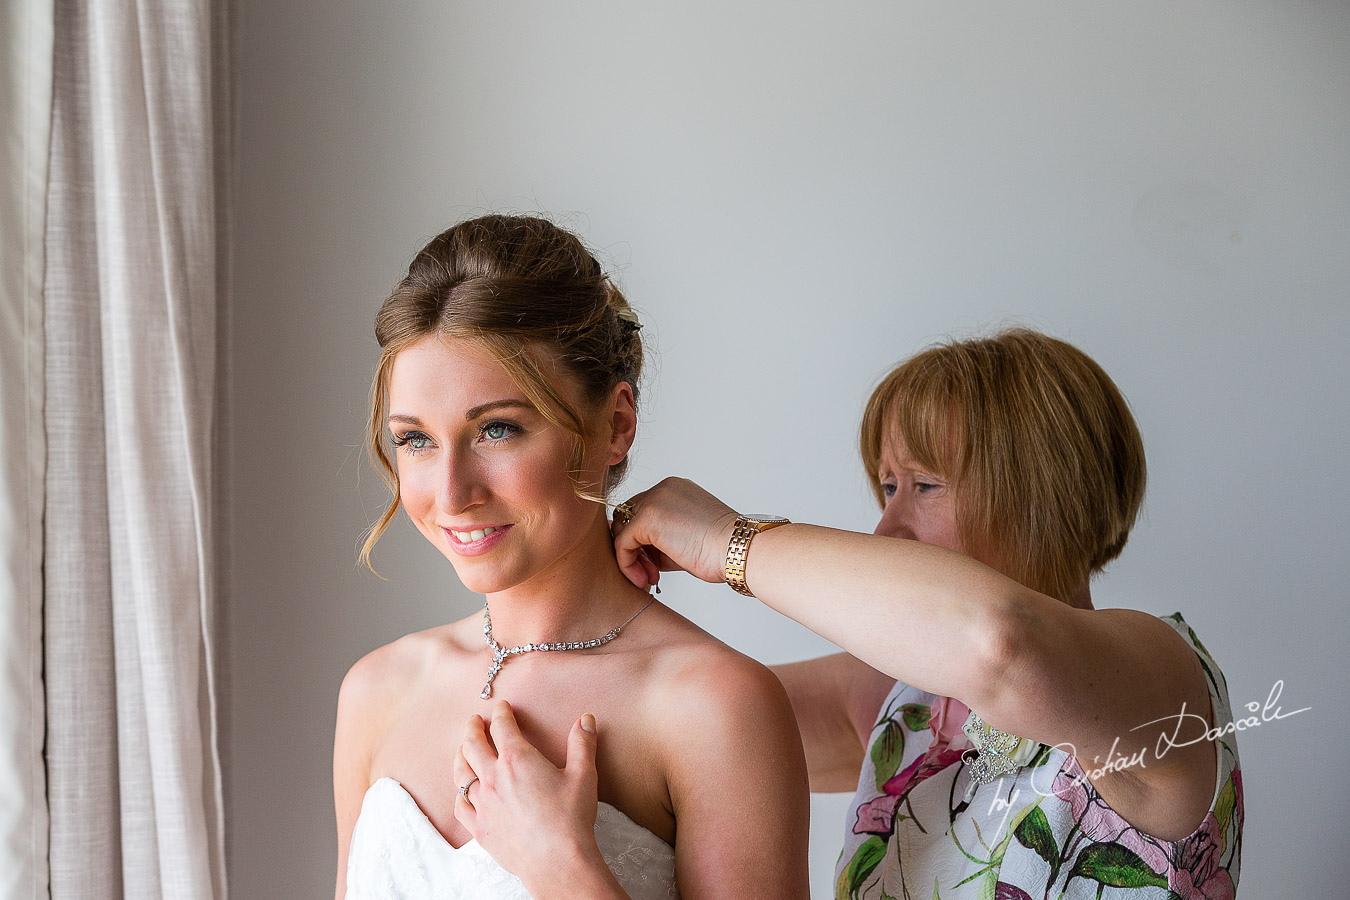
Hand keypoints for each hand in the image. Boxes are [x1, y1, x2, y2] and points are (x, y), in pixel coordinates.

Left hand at [454, 701, 605, 892]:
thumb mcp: (583, 775)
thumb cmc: (571, 819)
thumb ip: (582, 743)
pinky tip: (463, 792)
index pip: (503, 727)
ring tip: (463, 750)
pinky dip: (459, 794)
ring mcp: (483, 805)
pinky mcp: (480, 829)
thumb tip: (585, 720)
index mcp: (517, 760)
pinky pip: (460, 807)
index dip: (501, 714)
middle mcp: (494, 779)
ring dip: (460, 756)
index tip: (502, 708)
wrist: (557, 862)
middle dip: (472, 729)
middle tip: (473, 721)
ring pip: (461, 774)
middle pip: (473, 745)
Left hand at [611, 477, 738, 589]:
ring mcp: (654, 500)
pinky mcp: (647, 518)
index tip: (654, 566)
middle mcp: (663, 488)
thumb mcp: (685, 539)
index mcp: (674, 489)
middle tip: (649, 574)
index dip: (642, 541)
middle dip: (634, 548)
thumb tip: (636, 553)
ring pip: (622, 529)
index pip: (641, 511)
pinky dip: (627, 563)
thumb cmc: (720, 551)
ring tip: (648, 579)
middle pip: (627, 517)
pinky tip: (645, 579)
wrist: (737, 551)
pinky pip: (622, 542)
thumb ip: (660, 540)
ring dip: (631, 558)